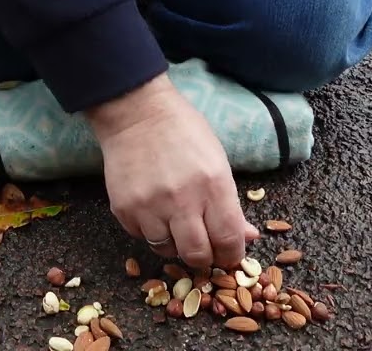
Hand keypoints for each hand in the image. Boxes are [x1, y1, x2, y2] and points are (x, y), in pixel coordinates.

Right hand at [86, 74, 259, 269]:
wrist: (136, 112)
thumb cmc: (183, 131)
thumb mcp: (217, 160)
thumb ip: (231, 203)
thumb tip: (247, 236)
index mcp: (213, 185)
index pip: (228, 239)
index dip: (231, 254)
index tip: (229, 254)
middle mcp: (182, 200)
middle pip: (197, 254)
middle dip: (205, 258)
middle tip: (204, 249)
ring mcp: (150, 206)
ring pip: (167, 251)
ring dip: (175, 244)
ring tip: (176, 225)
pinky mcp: (124, 208)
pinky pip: (141, 237)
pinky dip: (150, 231)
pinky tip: (154, 211)